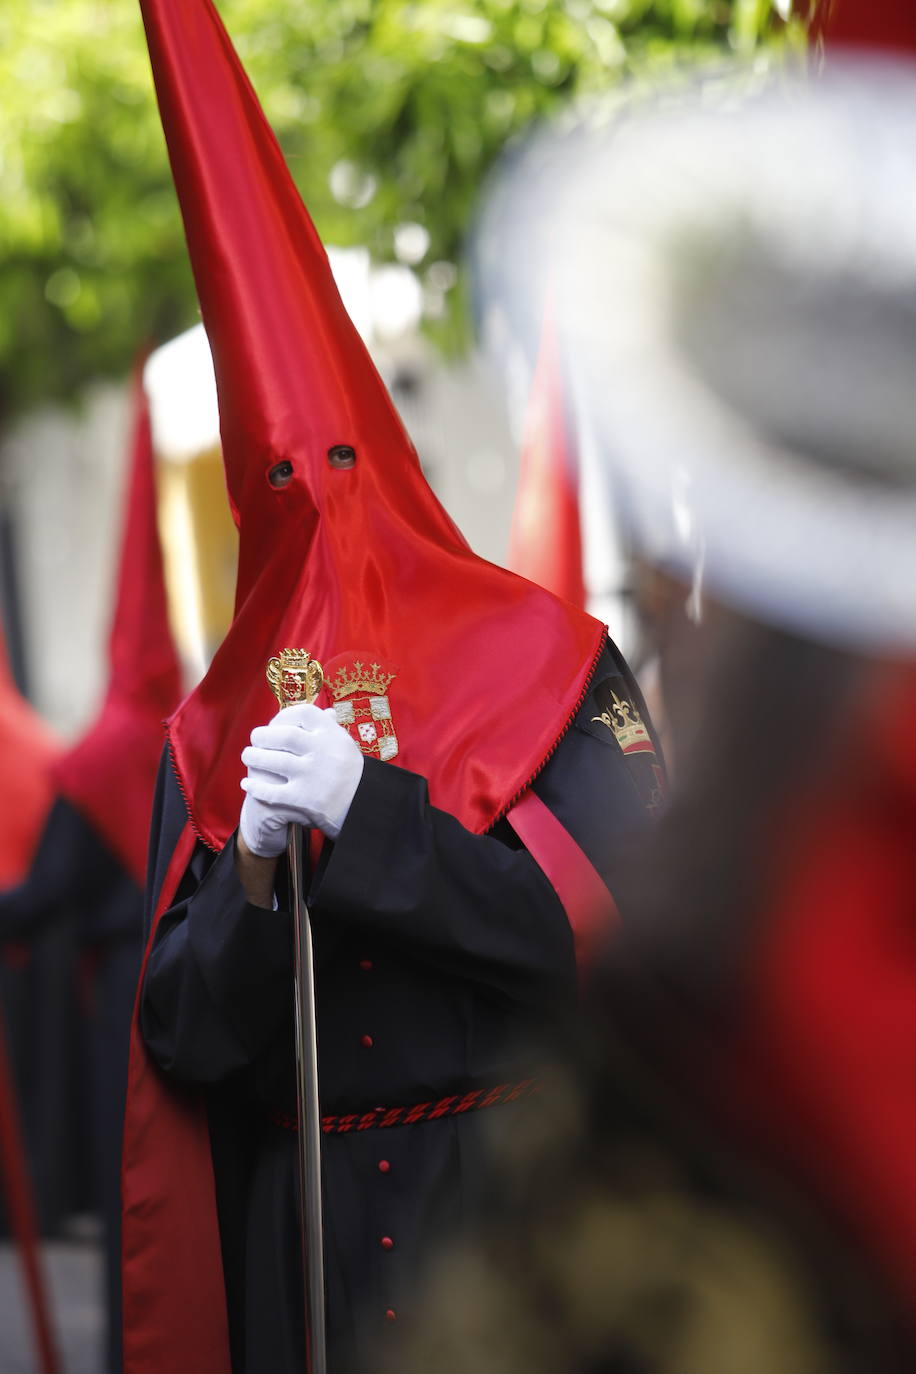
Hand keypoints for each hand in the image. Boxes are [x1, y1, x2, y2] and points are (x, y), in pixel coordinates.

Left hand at [239, 702, 364, 853]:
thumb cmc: (351, 775)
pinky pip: (271, 791)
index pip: (303, 713)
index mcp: (333, 736)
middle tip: (254, 739)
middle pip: (283, 735)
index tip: (274, 722)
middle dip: (263, 736)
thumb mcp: (346, 747)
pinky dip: (255, 787)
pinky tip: (247, 784)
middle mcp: (323, 752)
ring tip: (248, 756)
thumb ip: (331, 730)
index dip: (284, 715)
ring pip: (274, 760)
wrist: (365, 809)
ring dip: (254, 758)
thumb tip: (325, 711)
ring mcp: (313, 776)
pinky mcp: (304, 799)